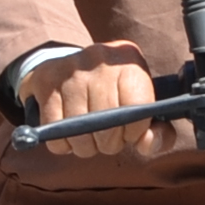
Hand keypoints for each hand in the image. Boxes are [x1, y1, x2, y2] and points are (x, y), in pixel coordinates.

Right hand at [22, 41, 188, 158]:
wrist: (68, 66)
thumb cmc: (113, 94)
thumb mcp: (140, 104)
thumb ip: (158, 130)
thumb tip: (147, 143)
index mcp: (129, 60)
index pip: (137, 108)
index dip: (134, 131)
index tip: (129, 132)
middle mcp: (100, 59)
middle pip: (107, 123)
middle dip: (109, 143)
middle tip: (107, 137)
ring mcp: (71, 69)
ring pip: (79, 131)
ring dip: (85, 146)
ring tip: (89, 136)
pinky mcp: (46, 81)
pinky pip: (55, 131)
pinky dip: (63, 143)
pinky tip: (69, 133)